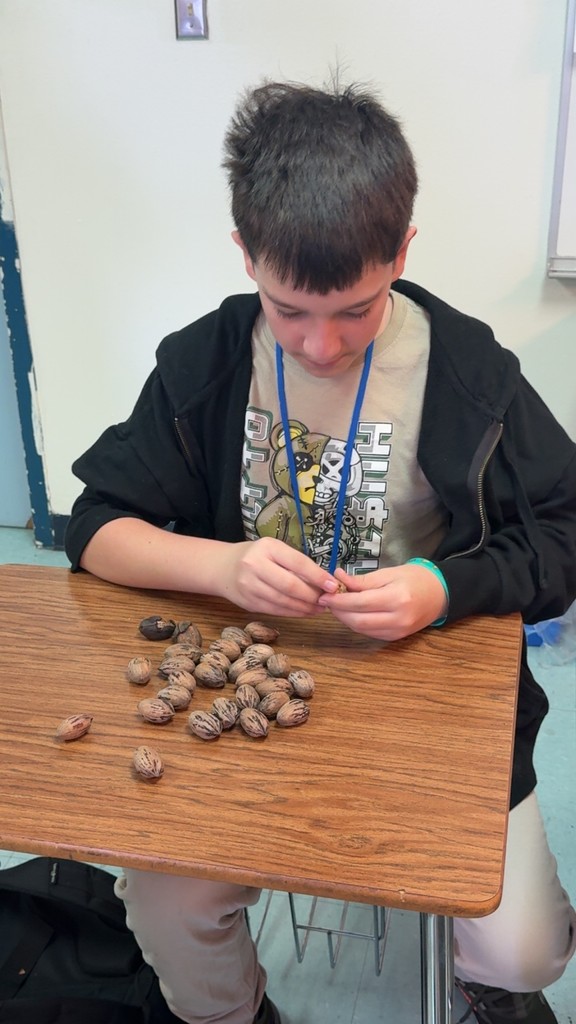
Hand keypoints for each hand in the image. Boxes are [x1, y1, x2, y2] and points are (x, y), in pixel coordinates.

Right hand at [217, 537, 339, 616]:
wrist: (223, 567)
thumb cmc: (256, 556)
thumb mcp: (274, 550)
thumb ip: (295, 563)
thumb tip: (324, 581)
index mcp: (267, 547)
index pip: (298, 563)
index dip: (318, 576)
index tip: (333, 585)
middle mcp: (255, 565)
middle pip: (290, 586)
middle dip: (313, 596)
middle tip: (328, 600)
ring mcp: (249, 586)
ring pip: (284, 601)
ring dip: (305, 607)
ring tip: (319, 608)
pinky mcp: (248, 603)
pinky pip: (275, 610)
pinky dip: (293, 612)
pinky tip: (304, 611)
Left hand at [317, 563, 447, 639]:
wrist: (441, 594)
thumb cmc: (416, 578)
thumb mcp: (390, 572)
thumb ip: (363, 580)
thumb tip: (338, 578)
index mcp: (397, 598)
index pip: (360, 603)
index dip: (339, 600)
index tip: (324, 594)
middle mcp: (398, 619)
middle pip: (358, 620)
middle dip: (338, 611)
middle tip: (326, 600)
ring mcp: (397, 631)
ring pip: (362, 629)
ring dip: (345, 619)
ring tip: (336, 606)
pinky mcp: (396, 637)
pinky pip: (370, 633)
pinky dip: (357, 624)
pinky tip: (351, 613)